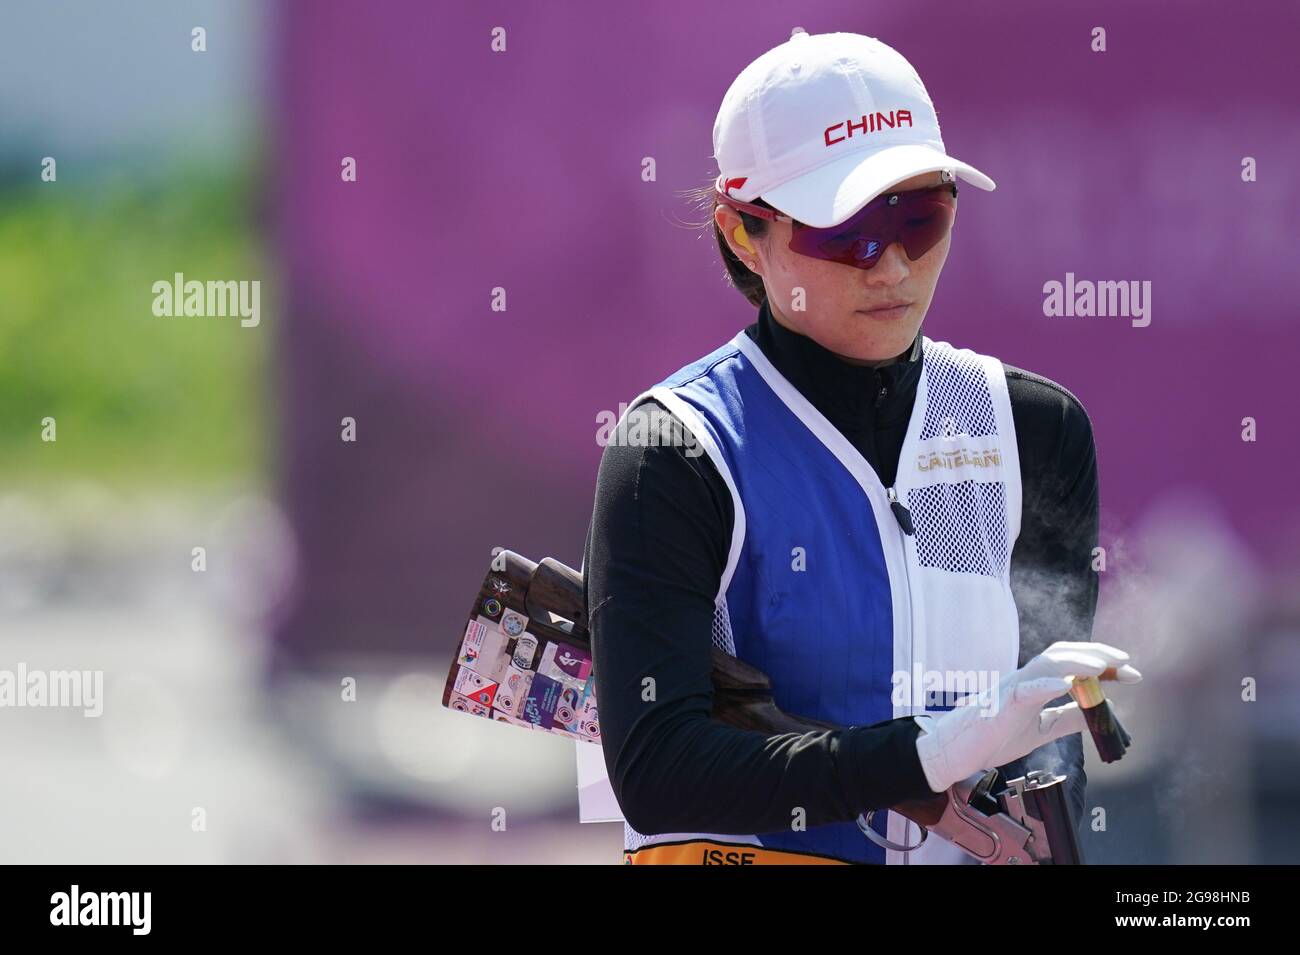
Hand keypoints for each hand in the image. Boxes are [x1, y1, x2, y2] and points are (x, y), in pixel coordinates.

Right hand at [912, 641, 1141, 792]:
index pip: (1073, 665)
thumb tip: (1102, 711)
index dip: (1104, 667)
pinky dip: (1045, 684)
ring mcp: (1011, 689)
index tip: (1131, 674)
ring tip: (1102, 667)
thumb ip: (1068, 719)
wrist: (956, 751)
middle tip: (1125, 662)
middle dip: (1095, 654)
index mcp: (1035, 685)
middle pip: (1061, 653)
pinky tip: (1065, 684)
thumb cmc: (993, 737)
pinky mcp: (999, 705)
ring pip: (1045, 664)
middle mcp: (1024, 679)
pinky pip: (1024, 689)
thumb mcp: (1041, 730)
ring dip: (1076, 663)